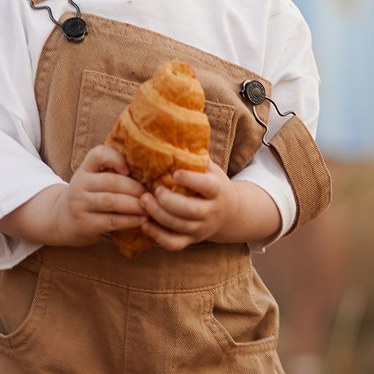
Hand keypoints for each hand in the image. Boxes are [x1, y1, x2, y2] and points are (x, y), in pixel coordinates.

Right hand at [54, 145, 147, 244]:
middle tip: (152, 195)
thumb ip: (112, 171)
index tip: (130, 170)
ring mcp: (80, 205)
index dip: (116, 159)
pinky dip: (130, 220)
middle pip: (112, 181)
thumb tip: (148, 170)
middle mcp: (79, 184)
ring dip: (135, 205)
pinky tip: (142, 220)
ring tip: (150, 208)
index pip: (98, 154)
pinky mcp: (85, 224)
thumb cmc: (89, 197)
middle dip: (136, 188)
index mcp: (85, 169)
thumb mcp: (93, 179)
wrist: (62, 220)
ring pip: (112, 202)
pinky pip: (112, 221)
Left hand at [140, 160, 279, 250]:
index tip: (175, 173)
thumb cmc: (212, 184)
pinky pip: (174, 244)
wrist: (229, 213)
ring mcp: (201, 228)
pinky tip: (145, 223)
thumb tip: (174, 130)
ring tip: (143, 201)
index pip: (208, 187)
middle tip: (153, 190)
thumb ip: (195, 156)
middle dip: (169, 202)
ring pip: (179, 227)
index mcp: (217, 190)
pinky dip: (158, 236)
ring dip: (159, 216)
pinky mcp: (191, 240)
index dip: (192, 181)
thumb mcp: (210, 169)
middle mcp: (211, 212)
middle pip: (190, 211)